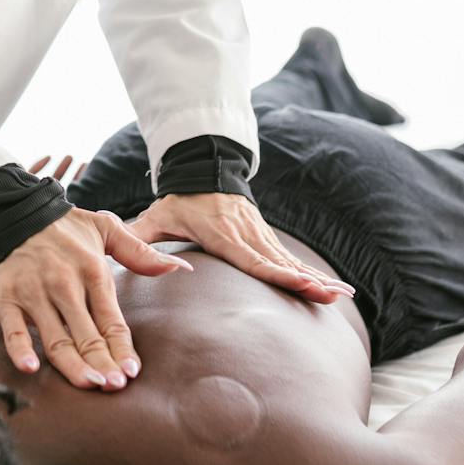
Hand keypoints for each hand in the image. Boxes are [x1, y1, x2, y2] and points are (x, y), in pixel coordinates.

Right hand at [0, 151, 193, 390]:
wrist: (13, 210)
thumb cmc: (63, 226)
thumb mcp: (105, 229)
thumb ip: (140, 253)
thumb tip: (179, 267)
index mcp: (91, 271)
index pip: (112, 320)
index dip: (122, 349)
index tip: (132, 373)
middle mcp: (64, 285)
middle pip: (87, 335)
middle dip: (103, 364)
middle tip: (115, 387)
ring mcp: (34, 294)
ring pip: (56, 338)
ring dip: (73, 365)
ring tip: (90, 385)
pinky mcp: (6, 299)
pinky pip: (13, 329)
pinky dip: (20, 349)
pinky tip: (31, 368)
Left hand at [124, 190, 355, 303]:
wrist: (203, 168)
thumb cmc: (178, 199)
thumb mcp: (157, 215)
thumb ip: (140, 236)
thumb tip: (121, 256)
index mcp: (223, 234)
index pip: (253, 259)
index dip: (277, 273)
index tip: (301, 284)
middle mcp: (247, 235)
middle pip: (280, 262)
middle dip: (306, 280)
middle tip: (331, 296)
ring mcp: (260, 235)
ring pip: (290, 260)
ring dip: (316, 278)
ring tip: (341, 295)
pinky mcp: (265, 237)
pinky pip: (290, 258)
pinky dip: (312, 273)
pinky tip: (333, 288)